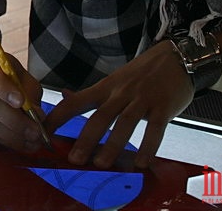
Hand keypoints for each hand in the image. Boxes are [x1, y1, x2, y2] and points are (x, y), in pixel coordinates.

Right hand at [0, 50, 47, 152]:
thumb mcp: (23, 76)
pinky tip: (22, 143)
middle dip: (16, 121)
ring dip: (13, 135)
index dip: (6, 91)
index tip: (22, 102)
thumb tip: (38, 116)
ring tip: (32, 141)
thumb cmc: (8, 76)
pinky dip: (8, 140)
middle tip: (35, 131)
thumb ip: (30, 93)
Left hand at [44, 40, 192, 168]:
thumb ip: (90, 93)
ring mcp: (143, 99)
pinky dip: (148, 146)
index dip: (59, 116)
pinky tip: (141, 162)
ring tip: (102, 164)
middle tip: (75, 159)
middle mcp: (121, 93)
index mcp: (106, 87)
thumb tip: (64, 96)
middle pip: (100, 116)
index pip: (77, 101)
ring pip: (124, 122)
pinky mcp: (164, 106)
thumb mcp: (113, 80)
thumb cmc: (142, 74)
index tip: (44, 133)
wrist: (177, 57)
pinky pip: (155, 128)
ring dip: (112, 144)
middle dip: (86, 138)